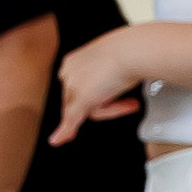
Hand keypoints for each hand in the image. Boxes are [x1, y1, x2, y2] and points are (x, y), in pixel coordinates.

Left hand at [50, 29, 147, 144]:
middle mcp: (69, 71)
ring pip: (87, 110)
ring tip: (128, 102)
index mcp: (73, 61)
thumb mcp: (113, 63)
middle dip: (105, 105)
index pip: (75, 88)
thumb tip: (102, 93)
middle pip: (79, 101)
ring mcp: (74, 85)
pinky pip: (71, 120)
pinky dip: (64, 132)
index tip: (106, 99)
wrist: (134, 51)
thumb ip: (103, 78)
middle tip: (128, 102)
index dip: (94, 98)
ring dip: (111, 110)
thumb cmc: (131, 52)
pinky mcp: (82, 99)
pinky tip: (57, 140)